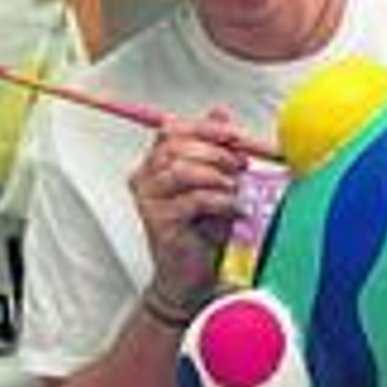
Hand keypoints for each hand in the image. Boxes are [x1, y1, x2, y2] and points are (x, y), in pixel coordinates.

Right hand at [128, 106, 248, 314]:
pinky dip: (221, 201)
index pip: (174, 129)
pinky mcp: (158, 222)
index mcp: (156, 163)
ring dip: (218, 176)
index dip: (207, 128)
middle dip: (217, 152)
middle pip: (176, 145)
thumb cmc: (205, 229)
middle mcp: (145, 177)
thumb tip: (221, 110)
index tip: (237, 136)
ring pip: (182, 169)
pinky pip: (193, 199)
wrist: (193, 276)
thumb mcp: (218, 182)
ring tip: (235, 189)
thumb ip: (217, 148)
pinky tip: (234, 209)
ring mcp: (148, 200)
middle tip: (242, 165)